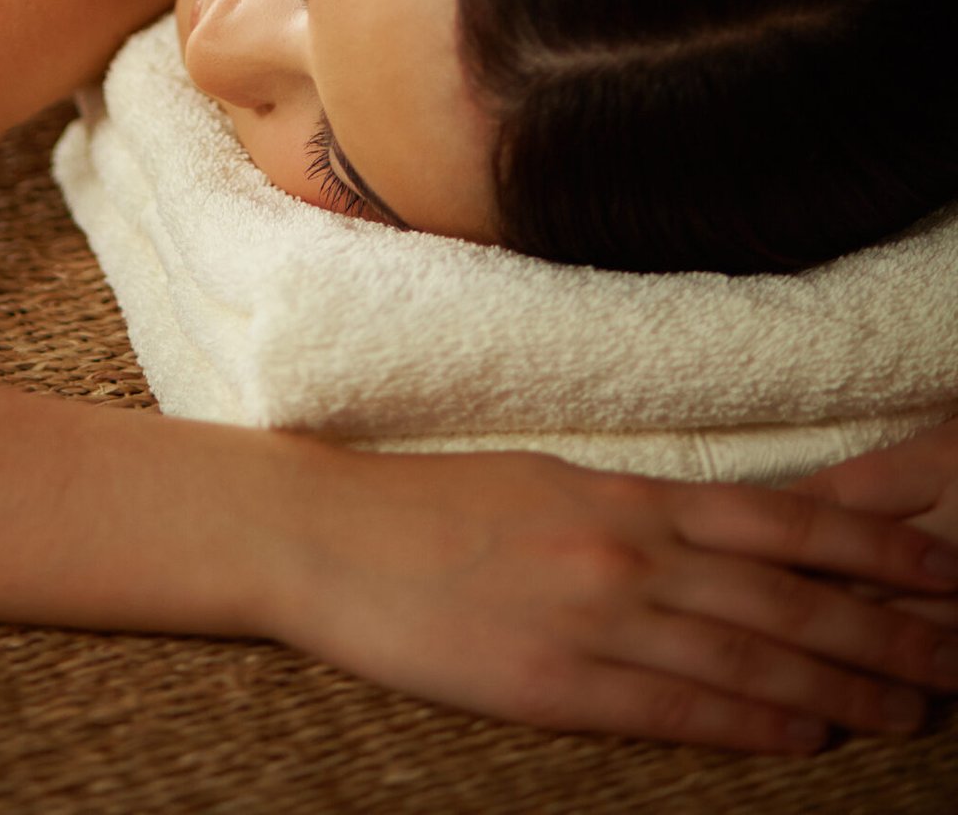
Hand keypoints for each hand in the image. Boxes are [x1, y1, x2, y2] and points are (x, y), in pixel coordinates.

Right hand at [275, 443, 957, 751]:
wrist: (325, 532)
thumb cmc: (428, 506)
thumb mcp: (545, 484)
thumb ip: (633, 513)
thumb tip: (713, 538)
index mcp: (625, 494)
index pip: (781, 520)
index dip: (874, 547)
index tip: (943, 568)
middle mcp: (627, 549)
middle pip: (787, 594)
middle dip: (888, 627)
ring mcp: (594, 618)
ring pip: (750, 654)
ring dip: (844, 684)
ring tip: (915, 708)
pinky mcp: (554, 683)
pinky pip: (676, 709)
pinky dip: (753, 724)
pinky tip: (807, 737)